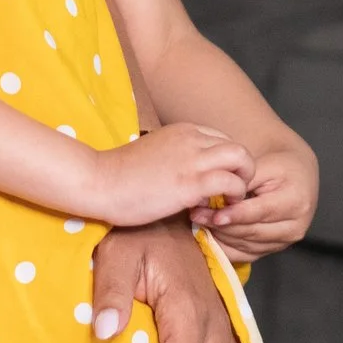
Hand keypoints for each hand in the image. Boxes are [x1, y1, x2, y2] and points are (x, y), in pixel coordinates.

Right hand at [90, 123, 254, 226]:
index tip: (216, 185)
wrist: (99, 182)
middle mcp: (192, 138)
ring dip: (243, 183)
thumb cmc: (119, 174)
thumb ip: (176, 157)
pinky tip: (215, 211)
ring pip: (242, 159)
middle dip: (242, 173)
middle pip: (238, 148)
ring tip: (228, 202)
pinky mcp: (191, 182)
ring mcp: (192, 158)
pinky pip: (231, 184)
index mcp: (182, 130)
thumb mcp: (155, 153)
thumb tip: (187, 174)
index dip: (226, 165)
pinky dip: (232, 199)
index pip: (223, 141)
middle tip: (228, 195)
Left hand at [203, 142, 317, 259]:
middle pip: (251, 231)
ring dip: (220, 235)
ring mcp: (284, 241)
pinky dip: (225, 245)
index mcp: (295, 202)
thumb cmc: (280, 166)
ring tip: (199, 221)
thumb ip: (243, 178)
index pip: (259, 212)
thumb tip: (217, 192)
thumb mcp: (264, 164)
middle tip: (196, 215)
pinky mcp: (273, 249)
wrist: (298, 178)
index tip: (213, 215)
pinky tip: (209, 233)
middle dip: (221, 225)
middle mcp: (294, 227)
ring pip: (245, 245)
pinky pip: (245, 254)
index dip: (234, 215)